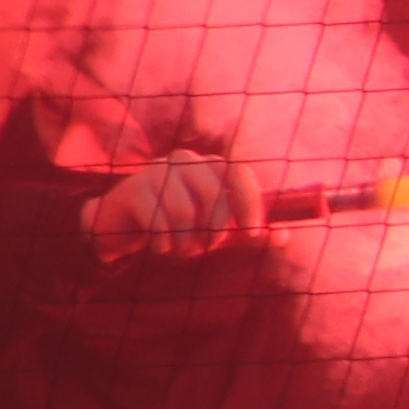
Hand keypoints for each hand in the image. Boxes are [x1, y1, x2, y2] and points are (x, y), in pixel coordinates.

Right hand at [82, 150, 264, 254]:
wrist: (123, 225)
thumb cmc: (179, 225)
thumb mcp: (216, 229)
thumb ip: (248, 232)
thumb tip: (284, 236)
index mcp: (210, 165)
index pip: (240, 174)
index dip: (250, 205)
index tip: (252, 233)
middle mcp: (186, 161)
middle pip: (214, 196)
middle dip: (214, 231)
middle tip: (205, 247)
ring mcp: (157, 171)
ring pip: (186, 213)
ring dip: (186, 242)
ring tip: (180, 248)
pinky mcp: (134, 189)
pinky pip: (159, 223)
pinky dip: (165, 244)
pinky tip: (161, 246)